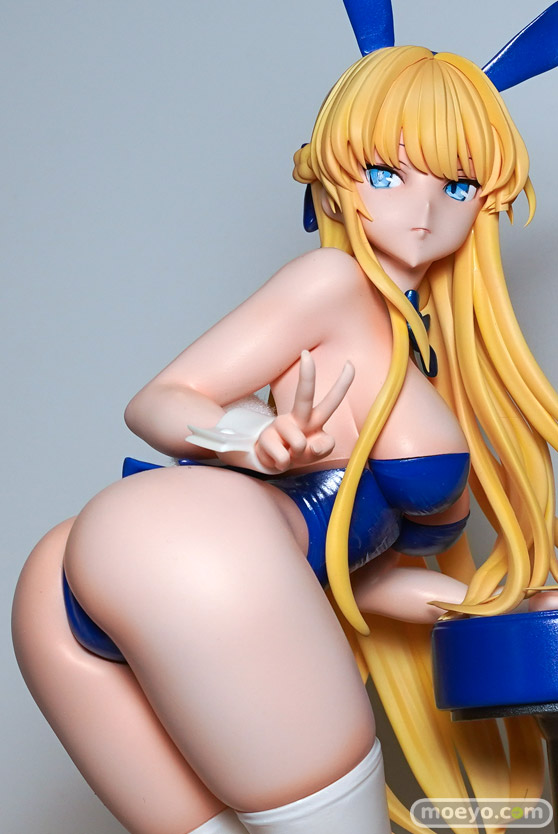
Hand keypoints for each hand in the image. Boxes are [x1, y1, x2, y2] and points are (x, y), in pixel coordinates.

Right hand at [254, 350, 354, 472]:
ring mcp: (281, 425)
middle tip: (306, 353)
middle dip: (306, 376)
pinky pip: (284, 458)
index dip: (343, 383)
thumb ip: (322, 448)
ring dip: (298, 457)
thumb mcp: (317, 452)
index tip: (350, 363)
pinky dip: (284, 463)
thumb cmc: (300, 451)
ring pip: (299, 443)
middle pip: (304, 396)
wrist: (273, 460)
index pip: (332, 400)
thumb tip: (308, 443)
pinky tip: (278, 457)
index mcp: (315, 417)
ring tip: (291, 454)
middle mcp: (299, 416)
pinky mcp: (266, 436)